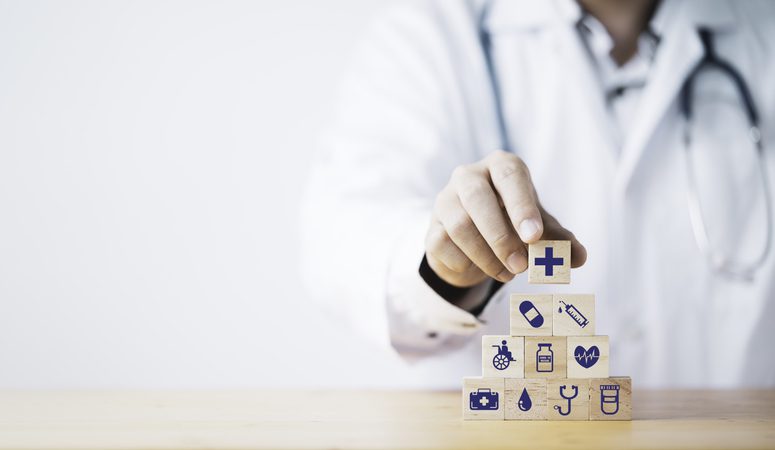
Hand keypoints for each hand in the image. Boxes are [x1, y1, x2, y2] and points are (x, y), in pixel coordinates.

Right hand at [425, 151, 586, 286]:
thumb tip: (579, 257)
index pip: (510, 177)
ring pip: (460, 226)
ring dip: (487, 256)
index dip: (522, 206)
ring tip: (507, 273)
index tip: (534, 237)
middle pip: (478, 199)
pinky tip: (483, 268)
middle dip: (501, 237)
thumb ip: (559, 240)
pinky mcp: (432, 227)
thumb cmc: (512, 223)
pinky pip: (445, 245)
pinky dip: (468, 263)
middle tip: (521, 267)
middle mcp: (469, 176)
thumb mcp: (539, 229)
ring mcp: (445, 200)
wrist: (474, 241)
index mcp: (500, 167)